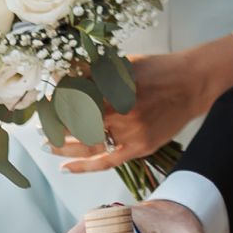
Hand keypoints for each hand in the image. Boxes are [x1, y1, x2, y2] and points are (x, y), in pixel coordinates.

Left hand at [50, 50, 214, 175]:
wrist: (192, 84)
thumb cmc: (157, 69)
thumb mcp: (123, 64)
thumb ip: (94, 73)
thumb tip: (63, 79)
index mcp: (114, 88)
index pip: (73, 100)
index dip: (55, 104)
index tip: (43, 104)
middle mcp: (120, 112)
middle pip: (75, 124)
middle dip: (54, 125)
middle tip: (39, 125)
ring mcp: (131, 133)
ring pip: (87, 144)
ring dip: (62, 147)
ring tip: (46, 144)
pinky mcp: (140, 147)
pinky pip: (107, 162)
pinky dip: (84, 166)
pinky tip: (65, 168)